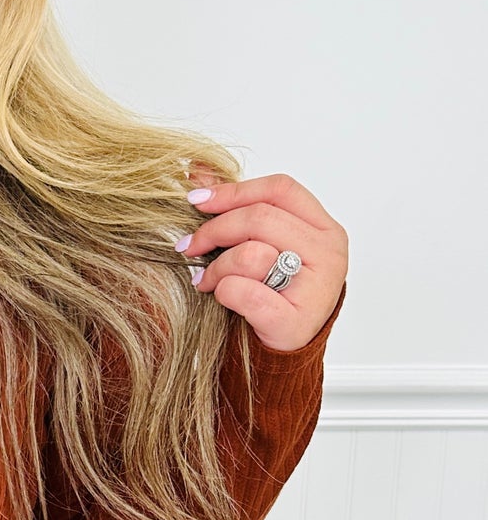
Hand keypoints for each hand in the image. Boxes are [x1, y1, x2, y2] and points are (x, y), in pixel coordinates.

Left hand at [178, 167, 347, 351]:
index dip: (234, 190)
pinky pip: (245, 292)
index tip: (197, 201)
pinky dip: (224, 292)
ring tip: (207, 279)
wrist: (285, 349)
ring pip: (251, 254)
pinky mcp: (297, 319)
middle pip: (260, 218)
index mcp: (324, 228)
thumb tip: (195, 170)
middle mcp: (329, 253)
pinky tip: (219, 296)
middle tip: (189, 247)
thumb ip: (235, 206)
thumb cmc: (273, 291)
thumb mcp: (260, 244)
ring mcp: (319, 287)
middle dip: (214, 229)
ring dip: (216, 266)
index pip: (280, 189)